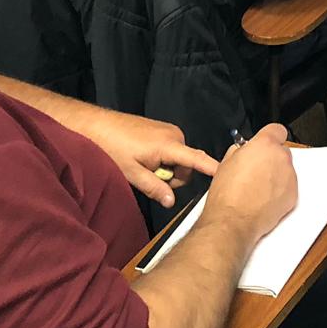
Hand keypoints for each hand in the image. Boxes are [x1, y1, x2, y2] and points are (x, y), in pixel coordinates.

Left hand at [84, 109, 219, 208]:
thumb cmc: (114, 148)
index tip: (227, 173)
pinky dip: (163, 158)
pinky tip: (144, 157)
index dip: (211, 167)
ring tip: (143, 165)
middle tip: (150, 177)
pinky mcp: (164, 129)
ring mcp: (169, 131)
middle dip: (173, 175)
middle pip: (186, 164)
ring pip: (178, 159)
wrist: (99, 125)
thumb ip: (155, 187)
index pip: (196, 158)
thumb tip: (172, 202)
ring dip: (166, 167)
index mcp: (169, 145)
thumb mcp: (132, 173)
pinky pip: (172, 150)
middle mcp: (175, 135)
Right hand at [204, 125, 297, 240]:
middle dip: (271, 159)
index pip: (277, 130)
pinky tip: (263, 200)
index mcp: (264, 145)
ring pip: (285, 170)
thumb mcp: (225, 163)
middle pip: (281, 151)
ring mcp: (289, 176)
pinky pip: (289, 187)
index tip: (264, 145)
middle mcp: (281, 157)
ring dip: (276, 176)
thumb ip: (240, 150)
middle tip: (256, 172)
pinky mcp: (293, 194)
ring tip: (257, 190)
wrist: (233, 221)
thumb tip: (244, 150)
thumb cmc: (227, 195)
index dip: (269, 137)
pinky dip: (280, 192)